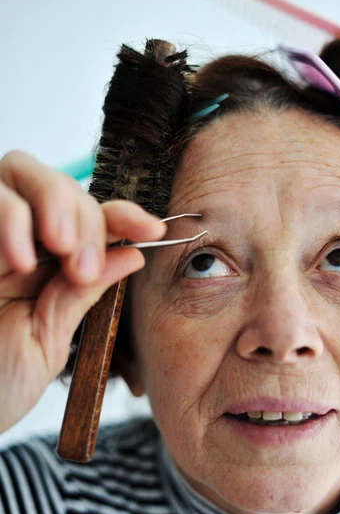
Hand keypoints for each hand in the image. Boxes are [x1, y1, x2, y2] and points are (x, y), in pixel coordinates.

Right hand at [0, 150, 165, 432]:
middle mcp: (18, 241)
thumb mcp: (47, 341)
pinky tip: (20, 259)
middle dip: (83, 216)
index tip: (151, 229)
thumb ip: (81, 296)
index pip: (92, 218)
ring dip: (50, 203)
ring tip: (60, 249)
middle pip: (59, 185)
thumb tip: (131, 254)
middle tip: (82, 264)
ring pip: (19, 172)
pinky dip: (9, 218)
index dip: (124, 216)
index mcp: (48, 265)